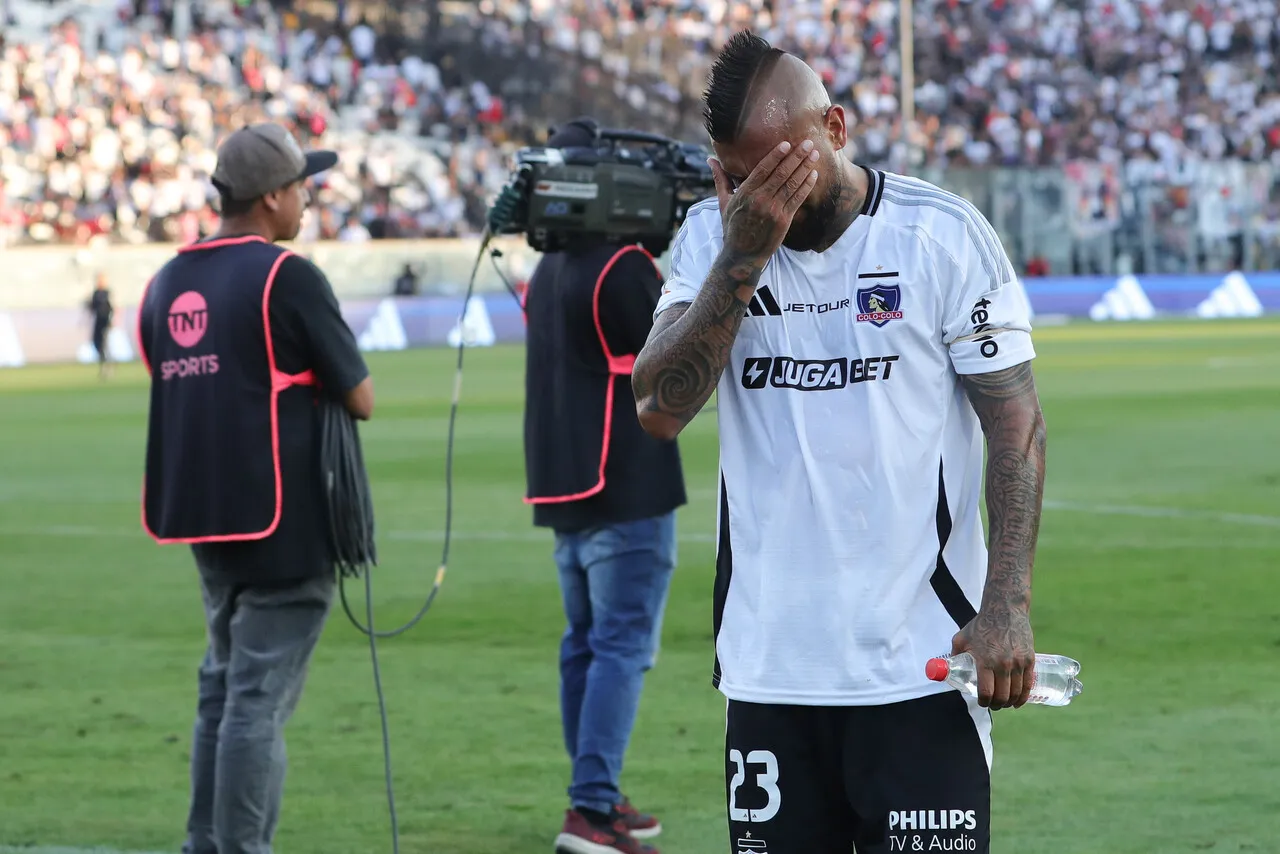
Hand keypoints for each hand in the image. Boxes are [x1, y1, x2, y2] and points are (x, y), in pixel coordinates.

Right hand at [708, 139, 819, 262]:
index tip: (788, 143)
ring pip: (792, 184)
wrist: (742, 256)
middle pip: (782, 174)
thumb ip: (720, 178)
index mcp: (745, 193)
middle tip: (809, 143)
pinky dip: (807, 186)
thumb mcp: (723, 202)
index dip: (777, 155)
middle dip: (797, 157)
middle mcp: (760, 200)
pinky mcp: (784, 221)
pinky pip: (798, 199)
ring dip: (805, 168)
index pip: (763, 169)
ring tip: (815, 154)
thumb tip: (710, 160)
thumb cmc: (732, 227)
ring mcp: (773, 211)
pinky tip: (814, 174)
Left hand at [951, 606, 1035, 709]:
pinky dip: (1023, 696)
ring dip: (1010, 702)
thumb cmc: (981, 625)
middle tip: (993, 705)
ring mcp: (1018, 663)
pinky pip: (1028, 684)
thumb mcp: (961, 639)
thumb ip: (955, 655)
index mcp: (985, 661)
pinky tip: (1019, 700)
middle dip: (997, 705)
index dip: (984, 702)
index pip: (986, 692)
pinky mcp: (1029, 659)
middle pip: (1002, 696)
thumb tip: (949, 669)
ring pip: (1016, 692)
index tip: (982, 702)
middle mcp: (1003, 664)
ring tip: (1005, 703)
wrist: (1005, 610)